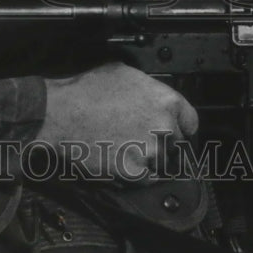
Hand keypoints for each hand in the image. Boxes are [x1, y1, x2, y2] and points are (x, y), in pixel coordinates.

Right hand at [35, 62, 197, 182]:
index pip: (190, 122)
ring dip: (149, 159)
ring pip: (162, 162)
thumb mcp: (124, 74)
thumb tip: (153, 95)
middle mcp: (164, 128)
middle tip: (140, 138)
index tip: (173, 130)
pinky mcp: (136, 173)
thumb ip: (148, 88)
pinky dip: (136, 173)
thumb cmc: (87, 91)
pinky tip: (120, 158)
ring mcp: (152, 153)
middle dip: (163, 142)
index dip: (180, 126)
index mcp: (166, 101)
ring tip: (127, 148)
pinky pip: (146, 178)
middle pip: (176, 144)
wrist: (62, 114)